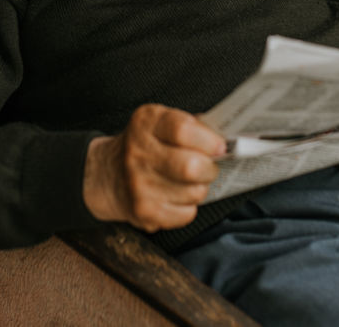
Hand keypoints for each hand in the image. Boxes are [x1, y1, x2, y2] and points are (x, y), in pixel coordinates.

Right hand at [82, 103, 225, 232]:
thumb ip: (192, 126)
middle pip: (191, 166)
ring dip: (199, 188)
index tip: (219, 146)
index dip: (208, 140)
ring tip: (188, 181)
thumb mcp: (161, 123)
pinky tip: (177, 196)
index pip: (183, 130)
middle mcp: (138, 153)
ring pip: (194, 192)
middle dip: (209, 168)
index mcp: (146, 123)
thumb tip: (230, 141)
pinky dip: (189, 206)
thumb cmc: (147, 145)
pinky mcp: (143, 211)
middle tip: (207, 166)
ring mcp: (139, 185)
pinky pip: (186, 214)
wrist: (108, 174)